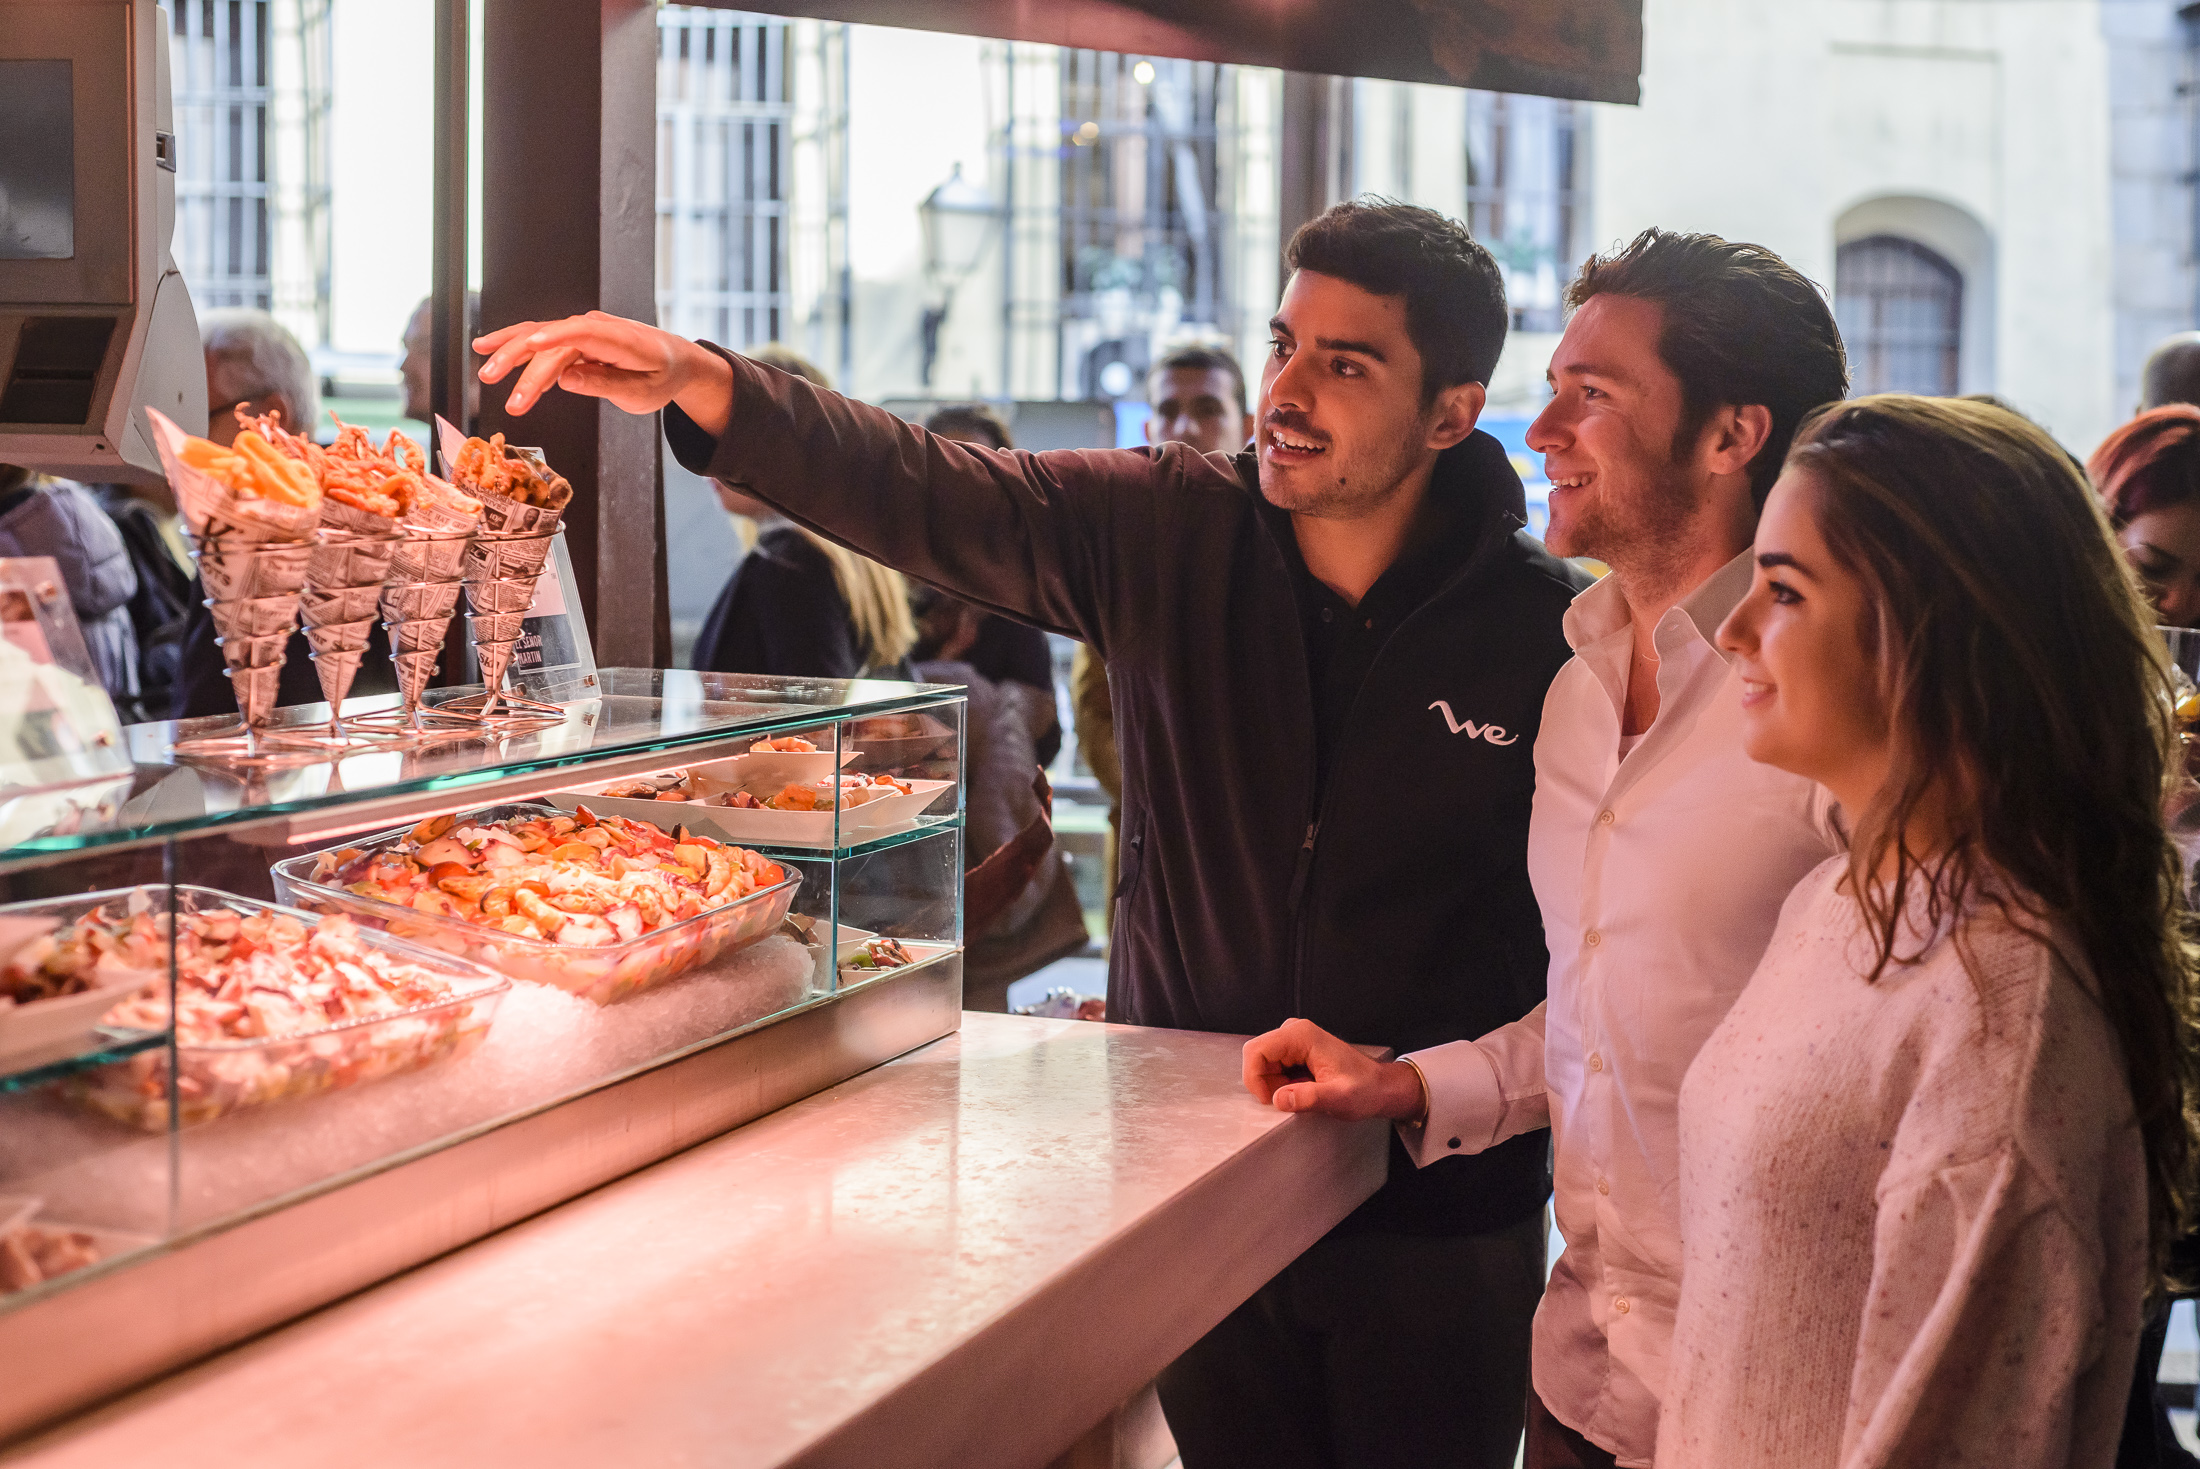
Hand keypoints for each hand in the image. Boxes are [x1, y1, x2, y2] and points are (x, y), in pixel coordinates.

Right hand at [473, 311, 734, 432]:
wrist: (675, 360)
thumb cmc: (662, 377)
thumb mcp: (642, 392)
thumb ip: (605, 385)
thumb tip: (566, 379)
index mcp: (620, 339)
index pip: (582, 333)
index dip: (554, 336)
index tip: (531, 344)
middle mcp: (596, 328)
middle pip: (552, 340)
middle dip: (519, 361)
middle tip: (493, 382)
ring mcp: (583, 330)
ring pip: (539, 336)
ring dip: (509, 352)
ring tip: (485, 371)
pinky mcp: (574, 338)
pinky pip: (542, 342)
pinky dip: (517, 347)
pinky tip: (491, 353)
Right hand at [1242, 1018, 1427, 1122]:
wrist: (1379, 1086)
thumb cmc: (1365, 1089)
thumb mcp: (1339, 1097)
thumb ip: (1309, 1097)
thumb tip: (1278, 1099)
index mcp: (1301, 1035)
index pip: (1256, 1051)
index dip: (1254, 1078)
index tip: (1270, 1100)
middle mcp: (1294, 1031)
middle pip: (1256, 1056)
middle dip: (1265, 1083)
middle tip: (1291, 1098)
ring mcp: (1293, 1040)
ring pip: (1262, 1064)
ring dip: (1274, 1085)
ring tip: (1302, 1093)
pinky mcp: (1294, 1050)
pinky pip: (1272, 1068)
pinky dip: (1280, 1084)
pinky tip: (1302, 1089)